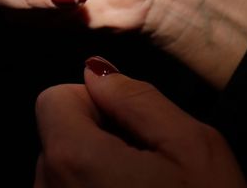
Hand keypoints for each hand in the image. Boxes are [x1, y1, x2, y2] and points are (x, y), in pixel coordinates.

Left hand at [34, 56, 246, 187]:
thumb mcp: (194, 151)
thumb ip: (137, 99)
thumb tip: (96, 69)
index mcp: (72, 160)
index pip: (53, 98)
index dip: (94, 105)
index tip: (131, 131)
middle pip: (57, 139)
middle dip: (97, 143)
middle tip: (150, 173)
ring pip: (62, 175)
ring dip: (94, 177)